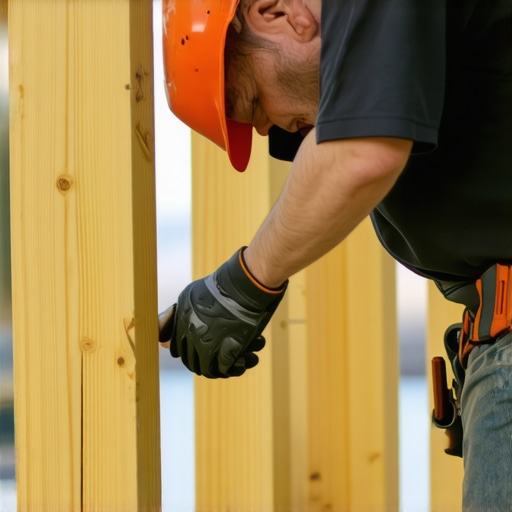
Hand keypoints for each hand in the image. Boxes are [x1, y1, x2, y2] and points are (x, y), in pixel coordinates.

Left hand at [158, 248, 286, 377]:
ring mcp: (210, 345)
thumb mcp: (189, 296)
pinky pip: (224, 369)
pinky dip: (232, 367)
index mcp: (182, 325)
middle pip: (192, 362)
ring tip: (225, 363)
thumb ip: (176, 314)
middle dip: (202, 362)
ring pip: (207, 369)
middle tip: (213, 360)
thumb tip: (162, 332)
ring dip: (216, 368)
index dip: (186, 353)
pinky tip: (239, 360)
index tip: (195, 352)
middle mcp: (193, 337)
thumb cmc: (218, 288)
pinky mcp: (228, 350)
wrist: (242, 286)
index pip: (177, 351)